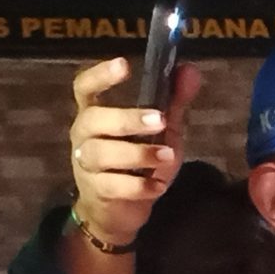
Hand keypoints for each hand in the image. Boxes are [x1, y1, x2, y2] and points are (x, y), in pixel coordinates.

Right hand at [67, 56, 203, 245]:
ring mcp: (86, 163)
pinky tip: (158, 186)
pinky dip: (137, 186)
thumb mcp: (161, 131)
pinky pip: (113, 186)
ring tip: (168, 156)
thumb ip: (174, 102)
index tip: (124, 64)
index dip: (100, 75)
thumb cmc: (138, 162)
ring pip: (101, 153)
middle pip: (94, 119)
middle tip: (159, 120)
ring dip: (137, 153)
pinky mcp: (96, 191)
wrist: (119, 209)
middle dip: (126, 118)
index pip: (85, 87)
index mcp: (96, 113)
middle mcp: (84, 135)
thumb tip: (190, 69)